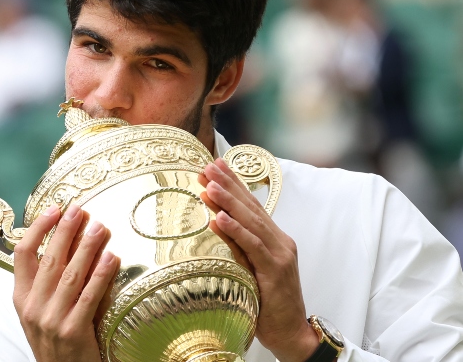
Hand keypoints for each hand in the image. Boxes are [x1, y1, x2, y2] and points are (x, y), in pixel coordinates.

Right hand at [12, 204, 119, 361]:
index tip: (54, 209)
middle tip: (79, 209)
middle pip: (49, 259)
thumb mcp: (39, 310)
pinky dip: (101, 275)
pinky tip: (112, 257)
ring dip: (87, 247)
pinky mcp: (73, 331)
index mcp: (21, 297)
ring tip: (100, 227)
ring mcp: (51, 320)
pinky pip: (89, 296)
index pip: (22, 254)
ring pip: (70, 275)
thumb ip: (45, 281)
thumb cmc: (54, 338)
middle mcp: (33, 307)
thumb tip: (64, 240)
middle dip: (65, 230)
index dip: (37, 228)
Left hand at [201, 159, 318, 361]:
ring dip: (229, 201)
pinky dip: (236, 231)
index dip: (234, 184)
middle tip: (207, 166)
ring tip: (209, 184)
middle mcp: (279, 241)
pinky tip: (220, 217)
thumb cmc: (269, 303)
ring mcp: (279, 255)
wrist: (293, 333)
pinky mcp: (275, 271)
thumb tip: (216, 223)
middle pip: (250, 207)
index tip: (215, 166)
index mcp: (274, 239)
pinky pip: (252, 247)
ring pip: (251, 222)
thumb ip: (240, 246)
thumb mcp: (252, 269)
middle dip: (228, 184)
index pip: (251, 206)